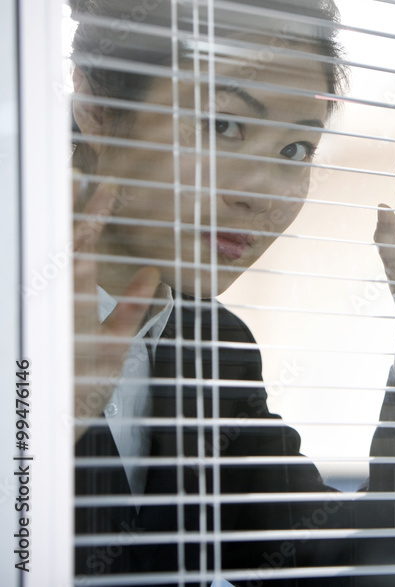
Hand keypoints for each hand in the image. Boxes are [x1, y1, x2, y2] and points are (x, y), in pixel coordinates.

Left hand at [73, 183, 159, 440]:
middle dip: (70, 207)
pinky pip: (71, 284)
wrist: (48, 419)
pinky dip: (83, 268)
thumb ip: (130, 307)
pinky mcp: (55, 318)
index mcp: (71, 296)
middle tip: (74, 172)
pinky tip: (93, 255)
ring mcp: (50, 305)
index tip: (106, 185)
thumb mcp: (112, 347)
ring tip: (72, 197)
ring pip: (56, 258)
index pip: (82, 241)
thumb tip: (150, 273)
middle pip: (62, 242)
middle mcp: (55, 295)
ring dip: (67, 229)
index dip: (94, 210)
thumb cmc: (81, 385)